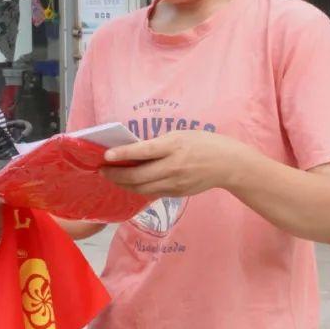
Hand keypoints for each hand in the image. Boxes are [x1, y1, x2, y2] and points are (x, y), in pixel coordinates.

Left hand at [100, 131, 248, 196]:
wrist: (227, 164)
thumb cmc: (202, 143)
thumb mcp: (179, 135)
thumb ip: (158, 144)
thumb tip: (133, 151)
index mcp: (173, 146)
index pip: (143, 151)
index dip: (122, 154)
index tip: (106, 156)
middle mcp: (173, 166)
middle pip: (138, 175)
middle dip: (116, 174)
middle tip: (102, 170)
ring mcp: (175, 183)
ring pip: (142, 188)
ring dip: (124, 184)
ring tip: (111, 178)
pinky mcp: (177, 193)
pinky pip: (152, 192)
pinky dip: (138, 188)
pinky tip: (129, 184)